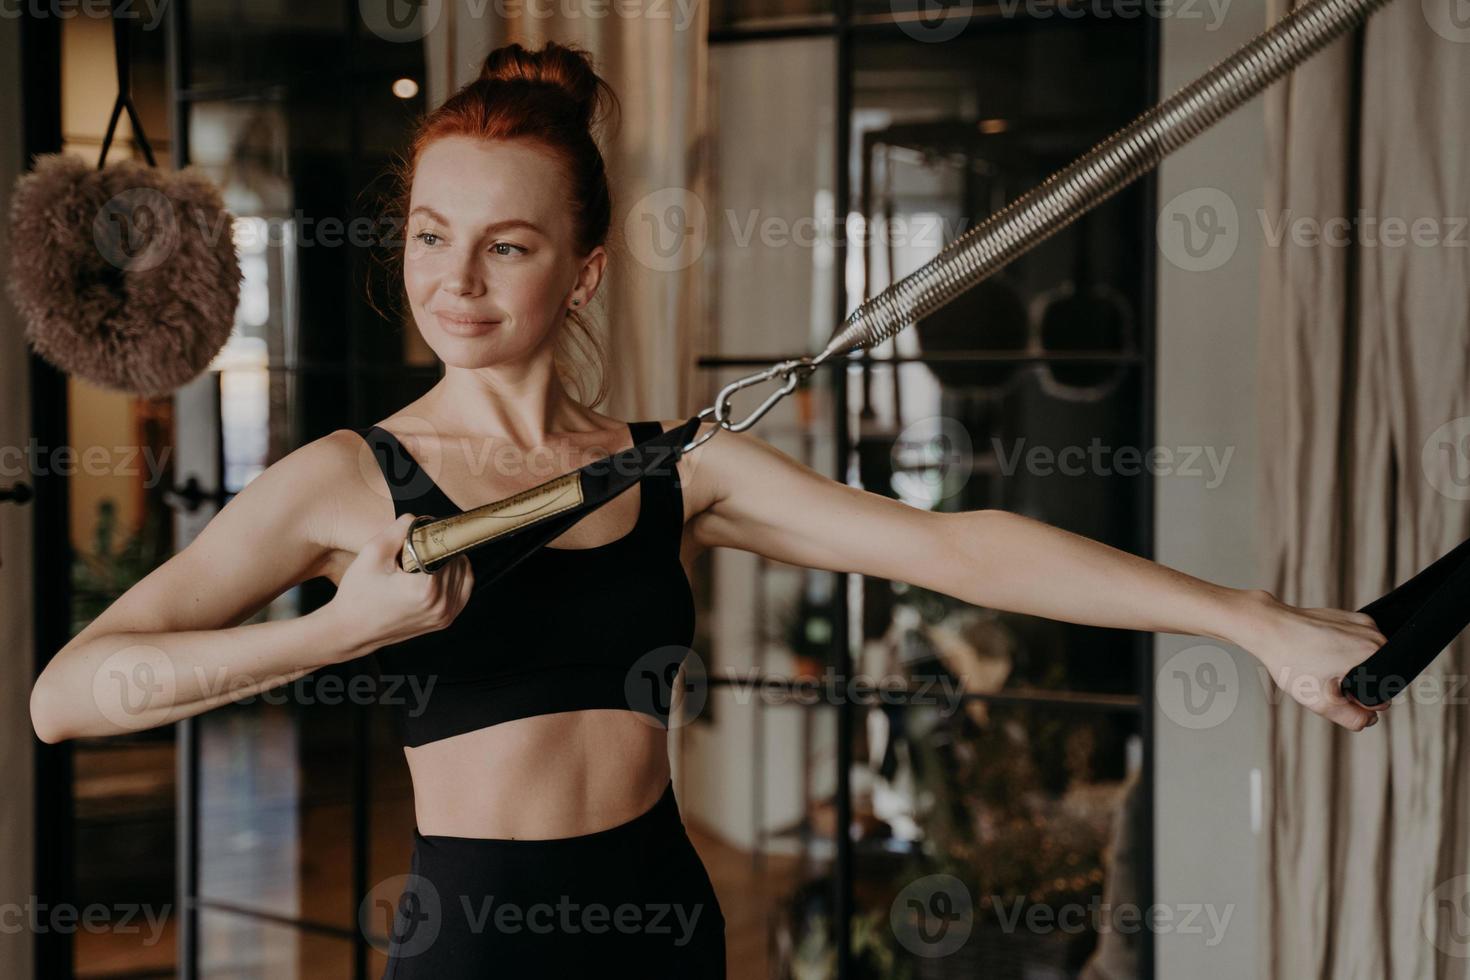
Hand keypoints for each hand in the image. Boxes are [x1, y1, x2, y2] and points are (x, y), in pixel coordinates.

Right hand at [326, 514, 474, 659]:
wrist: (351, 630)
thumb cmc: (357, 594)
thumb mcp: (373, 552)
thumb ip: (400, 528)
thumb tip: (422, 519)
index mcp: (425, 588)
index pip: (445, 545)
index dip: (433, 534)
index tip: (419, 533)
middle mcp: (441, 604)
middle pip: (454, 558)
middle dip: (437, 548)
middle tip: (413, 550)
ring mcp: (445, 615)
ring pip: (462, 571)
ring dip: (446, 561)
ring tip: (419, 564)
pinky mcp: (445, 620)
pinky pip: (463, 588)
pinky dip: (453, 576)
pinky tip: (434, 572)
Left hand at [1236, 590, 1391, 731]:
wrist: (1269, 628)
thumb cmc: (1292, 661)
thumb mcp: (1322, 702)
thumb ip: (1353, 718)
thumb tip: (1370, 719)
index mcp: (1375, 653)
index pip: (1383, 695)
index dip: (1358, 702)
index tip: (1333, 690)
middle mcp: (1375, 635)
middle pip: (1376, 677)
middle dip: (1354, 685)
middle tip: (1324, 678)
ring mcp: (1363, 623)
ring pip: (1366, 662)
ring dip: (1349, 670)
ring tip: (1321, 664)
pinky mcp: (1350, 617)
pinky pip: (1356, 646)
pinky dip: (1342, 654)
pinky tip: (1320, 652)